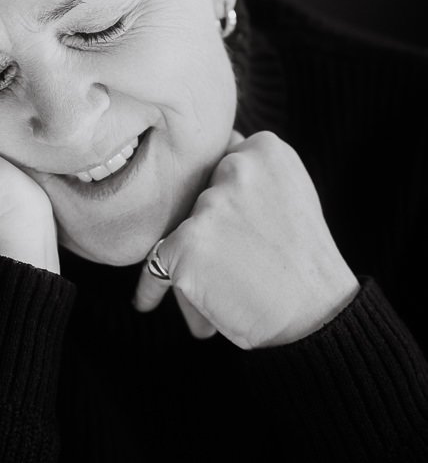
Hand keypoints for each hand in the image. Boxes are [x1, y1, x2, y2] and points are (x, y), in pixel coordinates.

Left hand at [133, 129, 359, 348]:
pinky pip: (154, 261)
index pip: (218, 161)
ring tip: (214, 283)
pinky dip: (151, 286)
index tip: (235, 226)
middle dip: (206, 227)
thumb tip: (215, 159)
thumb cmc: (304, 261)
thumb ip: (253, 174)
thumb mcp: (292, 195)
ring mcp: (210, 205)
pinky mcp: (187, 242)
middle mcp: (237, 168)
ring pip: (178, 228)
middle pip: (196, 194)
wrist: (315, 313)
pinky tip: (148, 302)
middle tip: (229, 259)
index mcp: (265, 149)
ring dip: (187, 254)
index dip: (224, 199)